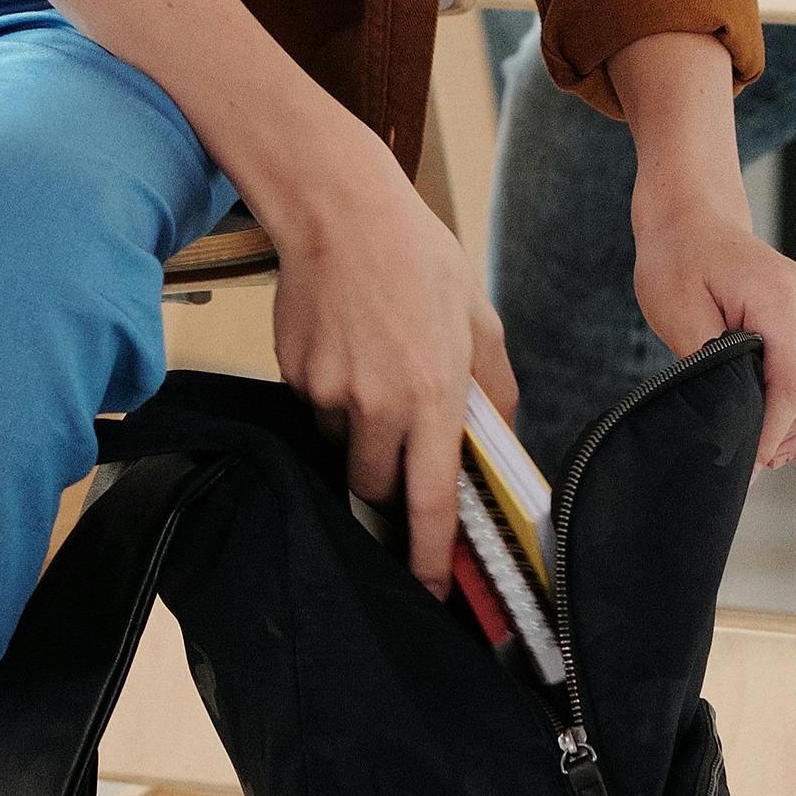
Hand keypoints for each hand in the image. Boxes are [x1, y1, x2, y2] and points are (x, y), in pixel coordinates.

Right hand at [258, 140, 493, 605]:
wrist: (336, 207)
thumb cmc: (417, 256)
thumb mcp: (477, 317)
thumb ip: (493, 385)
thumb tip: (499, 434)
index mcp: (434, 392)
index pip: (431, 498)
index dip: (428, 553)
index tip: (429, 588)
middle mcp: (378, 402)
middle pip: (377, 485)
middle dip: (391, 480)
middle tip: (404, 442)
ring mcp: (330, 390)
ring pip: (343, 445)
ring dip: (360, 431)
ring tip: (375, 366)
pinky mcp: (295, 373)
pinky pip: (316, 409)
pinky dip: (334, 394)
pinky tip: (347, 345)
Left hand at [599, 29, 795, 464]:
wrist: (694, 217)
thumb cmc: (678, 258)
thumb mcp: (678, 314)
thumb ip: (710, 369)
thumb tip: (733, 425)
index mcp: (782, 299)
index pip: (793, 387)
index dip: (770, 434)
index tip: (743, 465)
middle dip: (781, 440)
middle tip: (741, 470)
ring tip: (759, 458)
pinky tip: (778, 437)